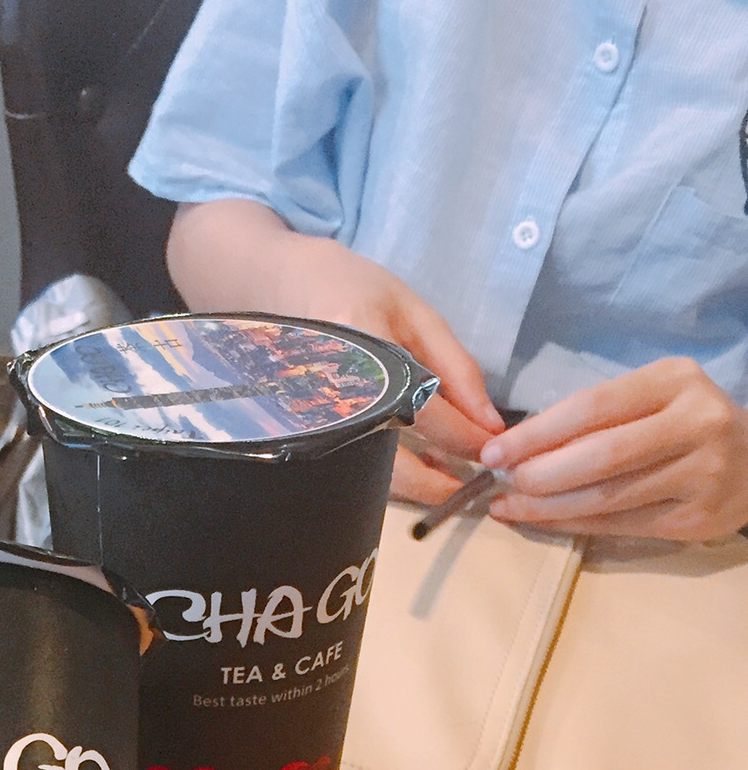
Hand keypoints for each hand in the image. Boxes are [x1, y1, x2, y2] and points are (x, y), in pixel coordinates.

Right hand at [167, 199, 503, 504]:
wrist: (275, 282)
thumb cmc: (351, 288)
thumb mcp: (413, 312)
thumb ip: (456, 367)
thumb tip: (490, 423)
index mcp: (366, 351)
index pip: (425, 411)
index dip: (466, 438)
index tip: (494, 449)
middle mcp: (333, 393)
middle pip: (390, 464)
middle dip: (437, 484)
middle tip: (470, 485)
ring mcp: (311, 419)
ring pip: (368, 476)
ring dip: (412, 486)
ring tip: (445, 476)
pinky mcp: (300, 434)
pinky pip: (351, 466)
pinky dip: (386, 473)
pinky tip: (411, 463)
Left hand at [482, 358, 747, 539]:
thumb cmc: (683, 422)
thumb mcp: (652, 397)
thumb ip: (598, 414)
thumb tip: (519, 446)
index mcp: (676, 382)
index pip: (593, 407)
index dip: (537, 434)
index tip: (494, 452)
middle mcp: (696, 424)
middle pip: (600, 458)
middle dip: (539, 475)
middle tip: (499, 483)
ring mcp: (702, 474)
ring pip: (607, 499)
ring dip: (547, 507)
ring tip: (509, 506)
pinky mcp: (697, 519)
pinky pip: (620, 526)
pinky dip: (572, 525)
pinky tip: (541, 521)